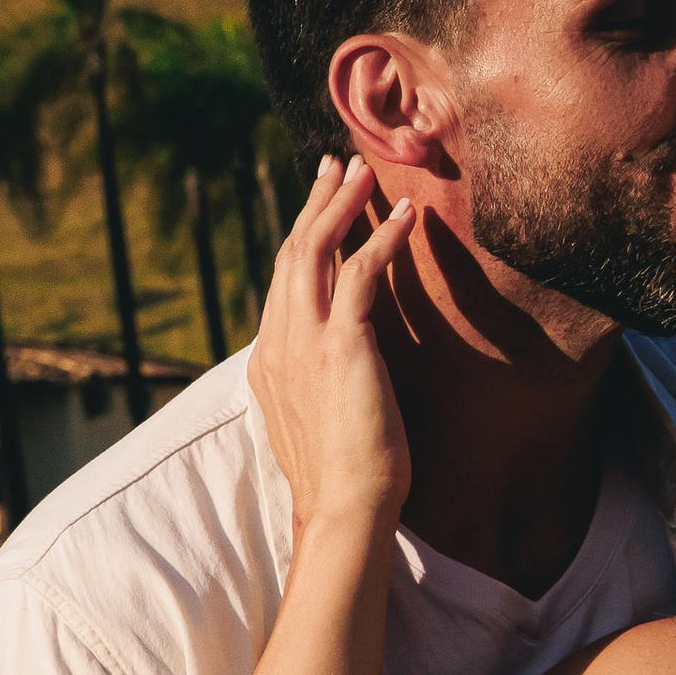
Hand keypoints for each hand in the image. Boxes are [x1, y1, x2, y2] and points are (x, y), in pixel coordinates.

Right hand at [246, 153, 413, 531]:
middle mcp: (278, 343)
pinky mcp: (342, 346)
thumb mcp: (315, 424)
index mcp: (268, 361)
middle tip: (334, 165)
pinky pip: (360, 274)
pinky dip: (384, 239)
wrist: (344, 509)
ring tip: (364, 172)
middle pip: (292, 254)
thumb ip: (311, 387)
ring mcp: (304, 342)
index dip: (301, 238)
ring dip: (341, 204)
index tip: (317, 208)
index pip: (282, 283)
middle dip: (314, 204)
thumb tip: (329, 373)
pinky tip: (407, 217)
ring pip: (316, 251)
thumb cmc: (341, 481)